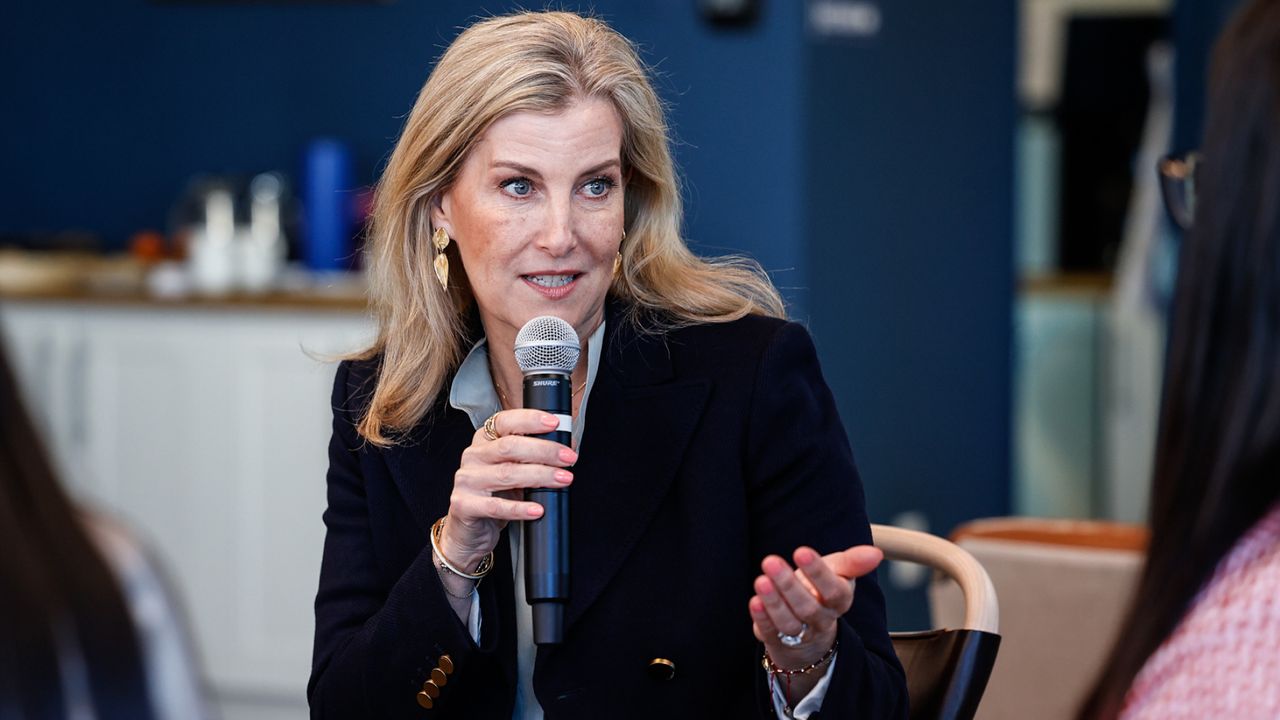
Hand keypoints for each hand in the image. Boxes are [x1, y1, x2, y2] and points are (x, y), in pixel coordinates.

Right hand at [440, 409, 577, 570]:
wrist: (471, 530)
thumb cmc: (496, 496)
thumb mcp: (513, 470)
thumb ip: (531, 457)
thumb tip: (566, 448)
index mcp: (484, 440)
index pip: (505, 421)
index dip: (530, 419)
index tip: (554, 424)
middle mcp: (473, 456)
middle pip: (510, 446)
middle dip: (544, 451)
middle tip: (568, 458)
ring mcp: (466, 480)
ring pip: (507, 473)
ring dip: (540, 476)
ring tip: (563, 480)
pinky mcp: (464, 505)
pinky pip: (496, 506)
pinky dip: (520, 508)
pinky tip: (537, 509)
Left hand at [748, 545, 883, 672]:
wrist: (809, 626)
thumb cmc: (821, 590)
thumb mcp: (838, 572)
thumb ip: (853, 562)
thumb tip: (875, 553)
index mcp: (840, 601)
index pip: (833, 590)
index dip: (818, 572)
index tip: (802, 551)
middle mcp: (821, 620)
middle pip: (808, 608)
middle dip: (789, 585)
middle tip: (771, 561)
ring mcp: (800, 633)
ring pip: (788, 623)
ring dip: (774, 602)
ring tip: (761, 580)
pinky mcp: (778, 641)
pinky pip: (771, 633)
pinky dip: (762, 619)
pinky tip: (754, 602)